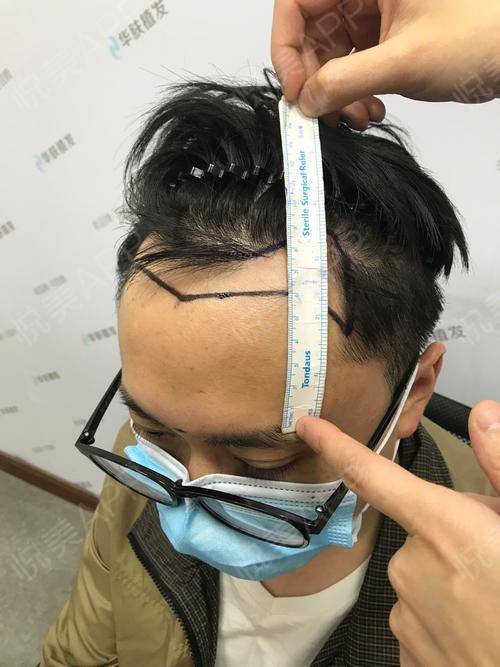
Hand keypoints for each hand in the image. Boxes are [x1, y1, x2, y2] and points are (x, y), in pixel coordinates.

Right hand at [271, 0, 499, 123]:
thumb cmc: (480, 37)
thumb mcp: (404, 61)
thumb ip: (346, 81)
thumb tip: (306, 101)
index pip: (297, 3)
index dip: (286, 48)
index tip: (296, 89)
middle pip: (311, 33)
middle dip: (316, 80)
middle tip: (327, 114)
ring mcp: (375, 12)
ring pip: (330, 54)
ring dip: (336, 94)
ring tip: (358, 118)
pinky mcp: (386, 35)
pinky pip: (352, 65)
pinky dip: (355, 93)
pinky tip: (371, 110)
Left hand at [296, 400, 499, 665]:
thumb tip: (482, 414)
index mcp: (443, 529)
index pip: (373, 474)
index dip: (335, 445)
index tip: (307, 425)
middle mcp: (411, 568)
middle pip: (418, 532)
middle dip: (452, 537)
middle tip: (495, 558)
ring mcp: (407, 618)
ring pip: (422, 578)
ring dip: (451, 582)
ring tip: (494, 600)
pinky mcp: (409, 656)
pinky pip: (420, 620)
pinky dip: (445, 620)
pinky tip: (477, 630)